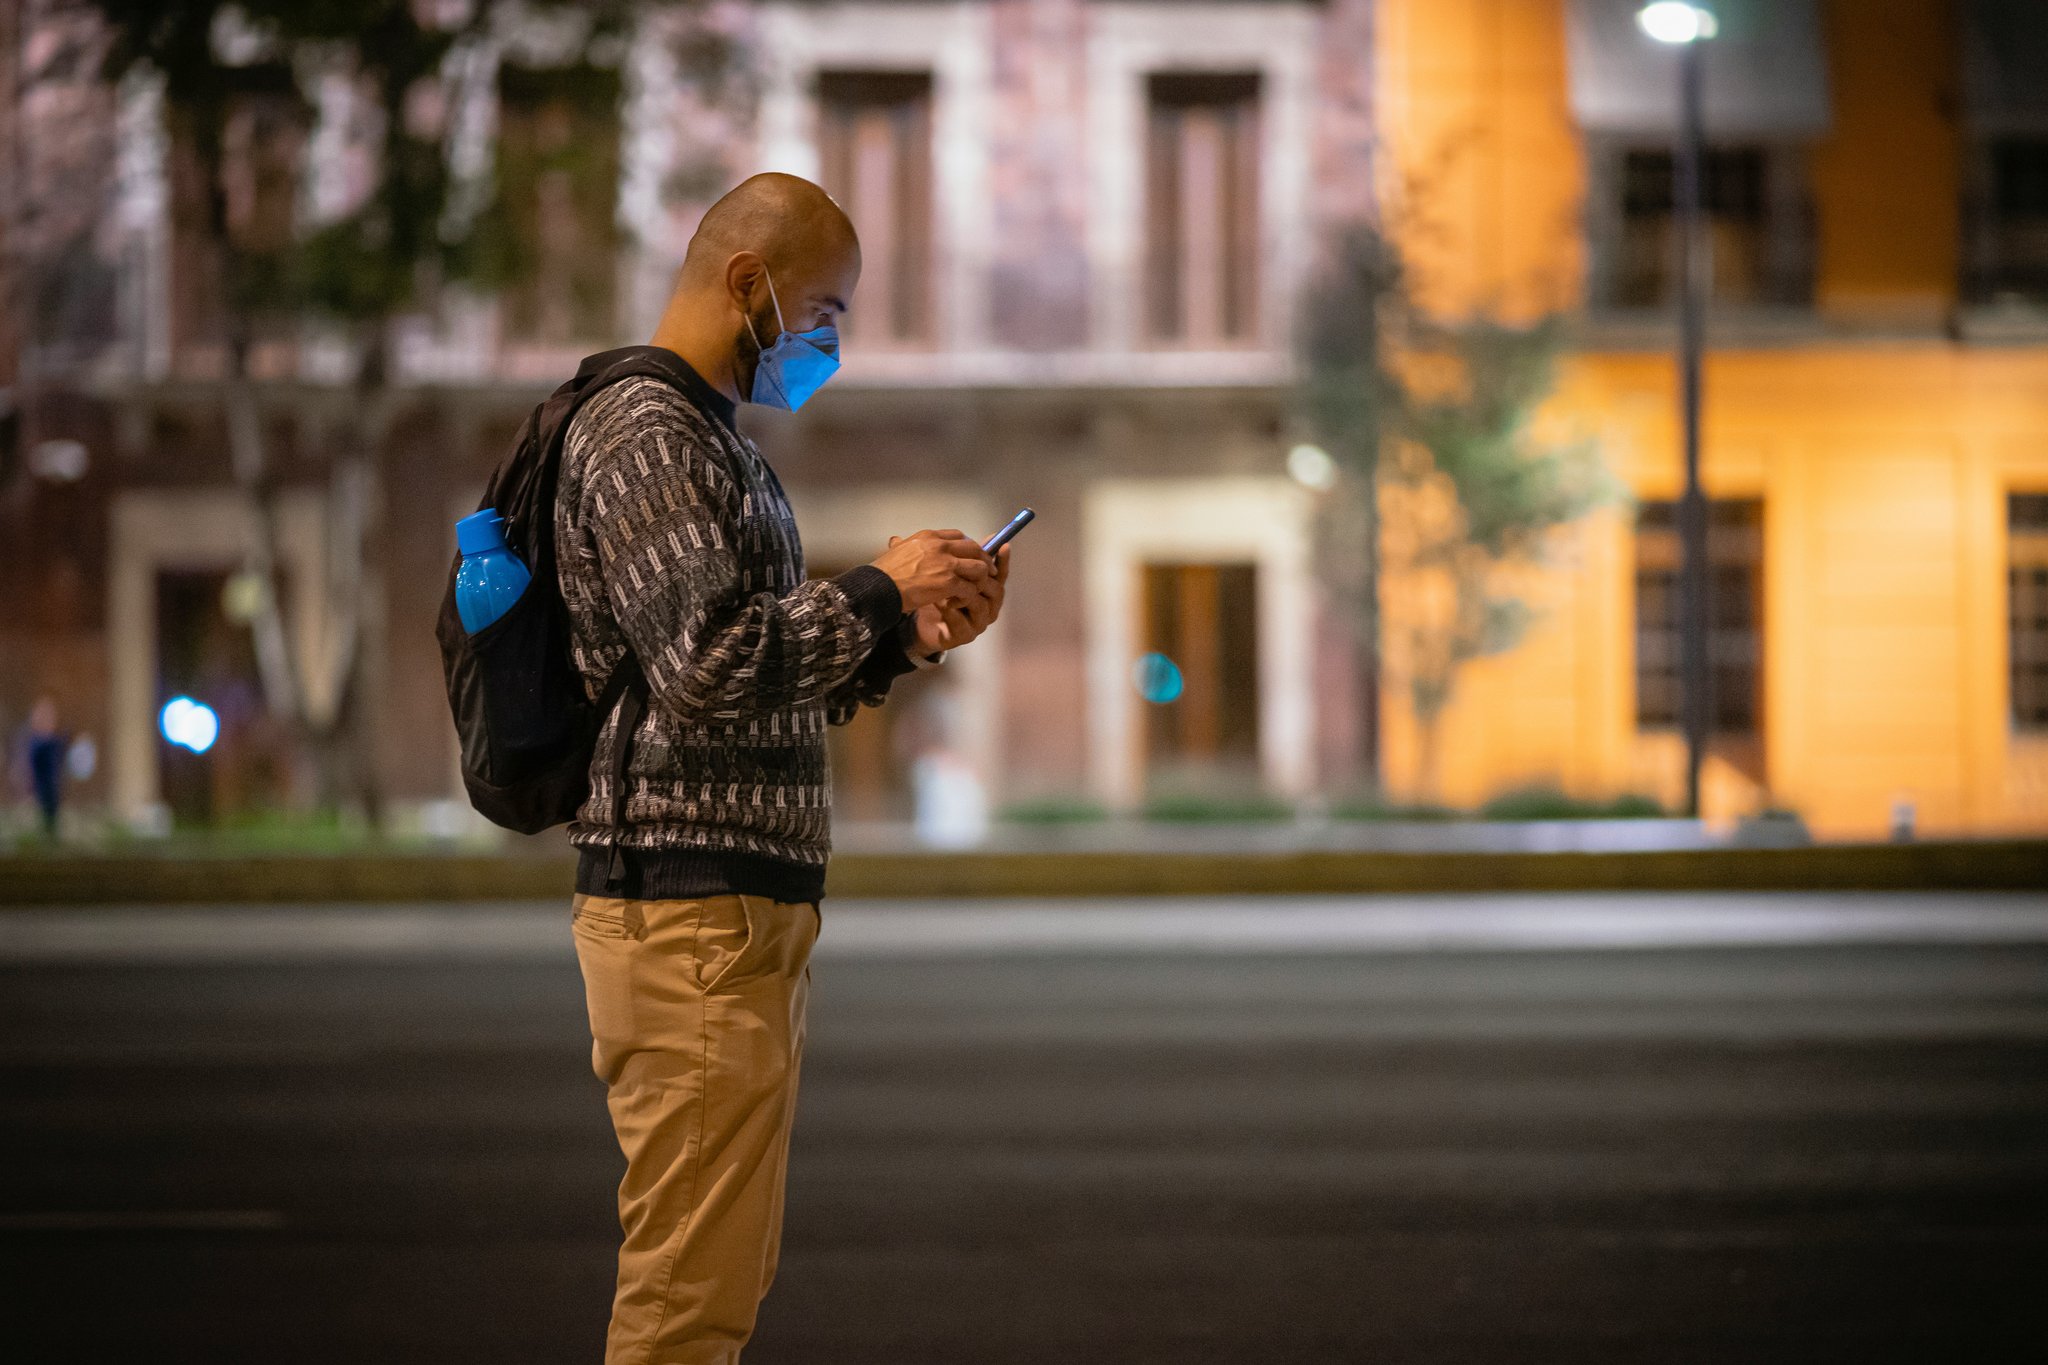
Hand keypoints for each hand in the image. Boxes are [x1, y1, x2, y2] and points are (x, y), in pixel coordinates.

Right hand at [871, 529, 990, 613]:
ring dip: (978, 580)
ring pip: (979, 568)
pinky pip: (970, 588)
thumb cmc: (884, 572)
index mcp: (929, 537)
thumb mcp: (895, 550)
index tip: (970, 557)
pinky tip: (958, 602)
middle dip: (983, 561)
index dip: (969, 547)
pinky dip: (967, 597)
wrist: (879, 587)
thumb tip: (895, 540)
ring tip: (970, 590)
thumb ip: (901, 544)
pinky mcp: (949, 582)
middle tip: (985, 573)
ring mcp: (947, 564)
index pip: (959, 536)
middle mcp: (941, 546)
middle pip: (975, 549)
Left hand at [904, 543, 1007, 654]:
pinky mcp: (964, 636)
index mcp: (987, 591)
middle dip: (982, 578)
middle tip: (965, 569)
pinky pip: (963, 623)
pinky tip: (939, 602)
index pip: (1000, 573)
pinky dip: (951, 612)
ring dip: (965, 594)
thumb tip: (972, 534)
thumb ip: (963, 558)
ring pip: (982, 606)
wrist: (918, 622)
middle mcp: (988, 607)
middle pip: (997, 590)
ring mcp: (978, 623)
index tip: (1004, 545)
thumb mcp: (949, 573)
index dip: (1003, 560)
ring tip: (945, 586)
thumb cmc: (937, 595)